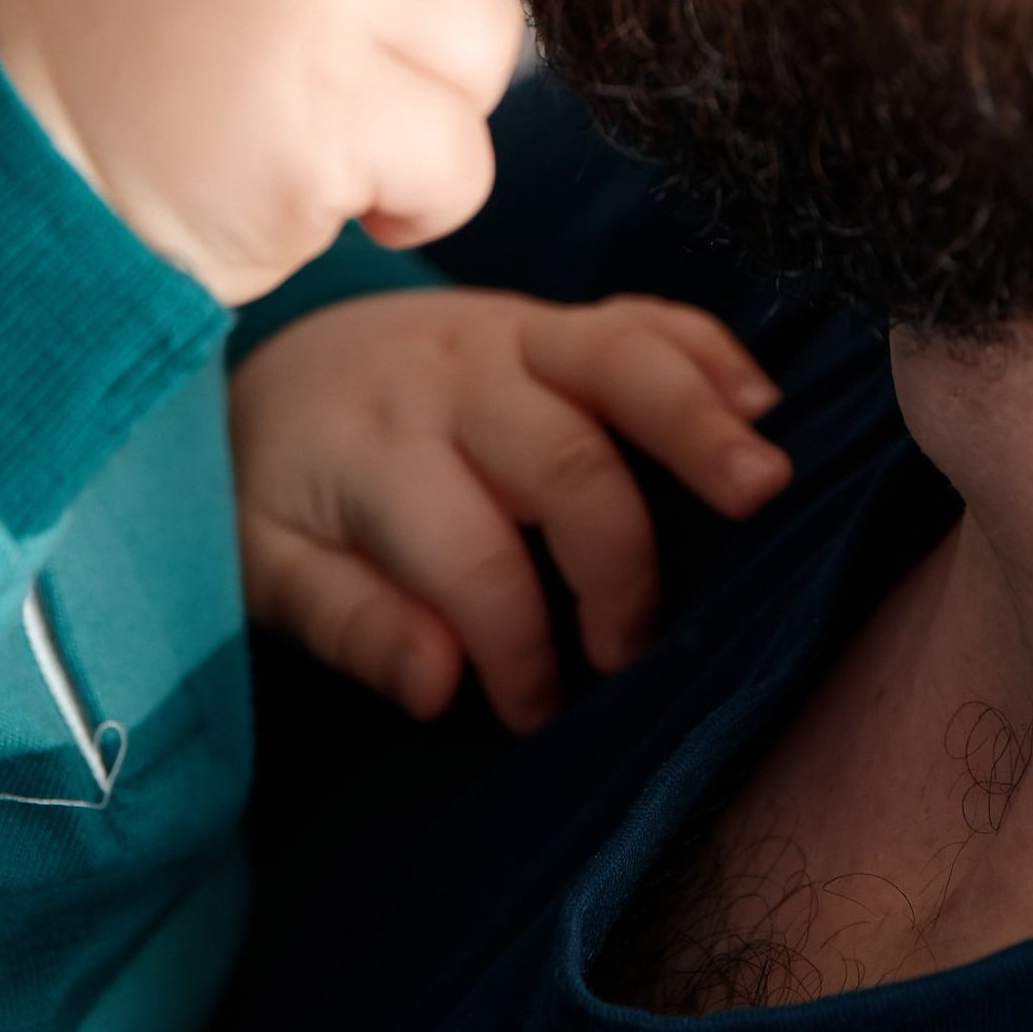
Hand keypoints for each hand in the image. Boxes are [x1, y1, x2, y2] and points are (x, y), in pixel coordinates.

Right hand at [0, 0, 601, 305]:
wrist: (16, 171)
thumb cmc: (120, 66)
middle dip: (437, 31)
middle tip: (319, 73)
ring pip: (492, 51)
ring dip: (428, 124)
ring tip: (311, 133)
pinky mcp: (334, 105)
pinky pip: (461, 160)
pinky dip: (412, 204)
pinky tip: (317, 194)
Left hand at [228, 286, 792, 732]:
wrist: (274, 359)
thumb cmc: (279, 485)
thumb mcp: (267, 566)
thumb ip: (348, 624)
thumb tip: (440, 684)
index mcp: (375, 448)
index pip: (470, 557)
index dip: (516, 647)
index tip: (536, 714)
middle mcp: (451, 378)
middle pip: (563, 458)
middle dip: (617, 563)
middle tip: (635, 653)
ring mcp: (511, 332)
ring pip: (620, 361)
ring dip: (698, 423)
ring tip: (764, 487)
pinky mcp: (553, 317)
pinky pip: (645, 317)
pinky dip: (708, 355)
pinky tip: (759, 407)